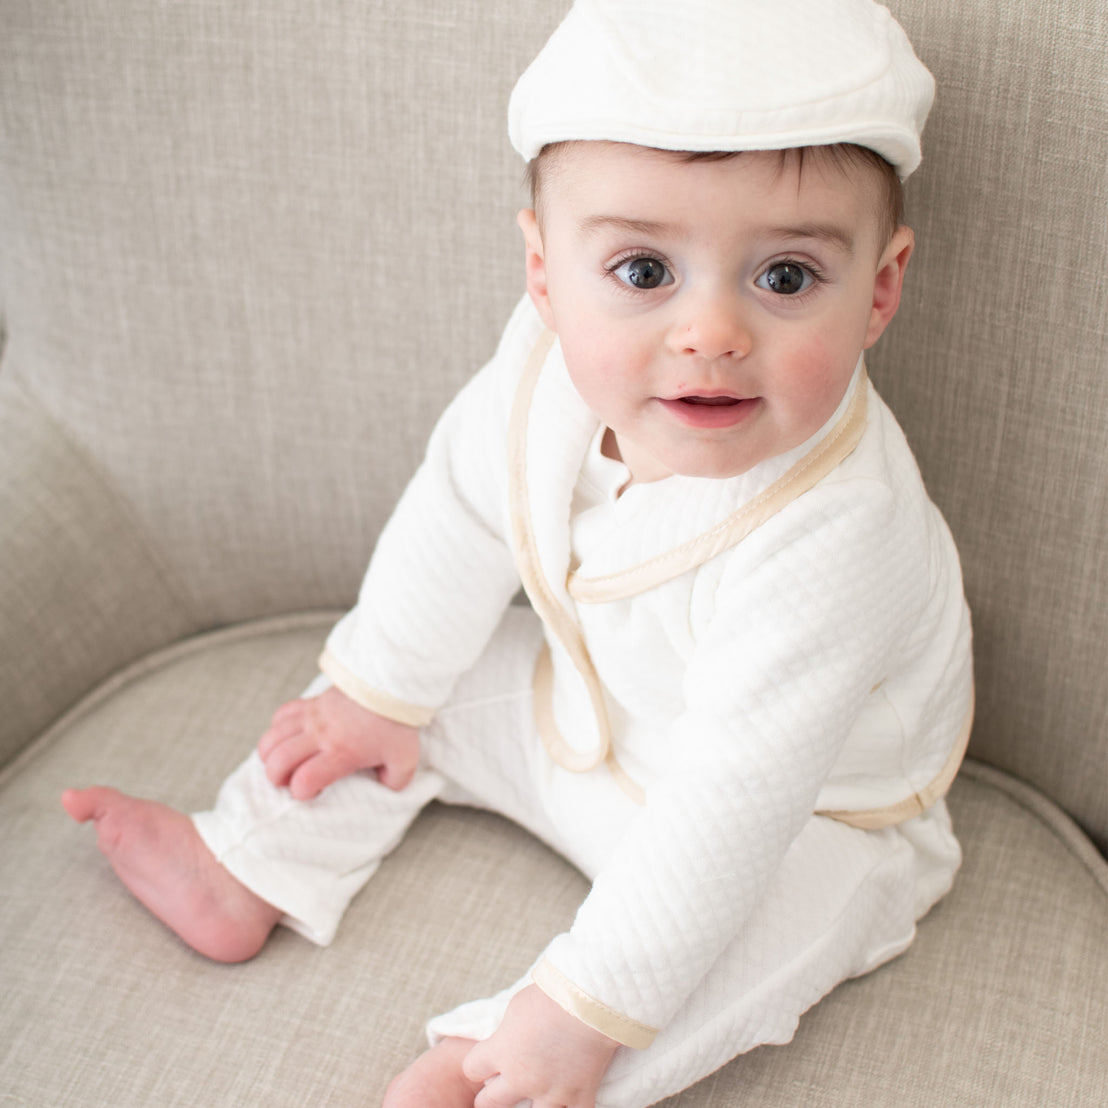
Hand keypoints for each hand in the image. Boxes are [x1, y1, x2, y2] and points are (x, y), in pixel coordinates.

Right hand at [257, 687, 419, 798]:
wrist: (391, 682)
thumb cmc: (398, 722)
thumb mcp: (405, 759)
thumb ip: (394, 780)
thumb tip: (383, 786)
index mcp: (340, 753)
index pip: (303, 780)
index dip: (301, 793)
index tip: (312, 792)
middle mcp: (320, 735)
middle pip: (278, 761)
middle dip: (276, 778)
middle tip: (288, 782)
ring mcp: (312, 716)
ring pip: (272, 738)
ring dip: (270, 756)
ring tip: (281, 763)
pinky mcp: (312, 701)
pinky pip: (281, 714)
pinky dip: (277, 729)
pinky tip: (288, 737)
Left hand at [462, 984, 618, 1107]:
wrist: (590, 1001)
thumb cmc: (552, 995)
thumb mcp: (517, 1006)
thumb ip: (508, 1031)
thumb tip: (506, 1040)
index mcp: (502, 1051)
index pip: (472, 1068)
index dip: (479, 1064)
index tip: (486, 1061)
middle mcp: (521, 1078)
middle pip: (489, 1103)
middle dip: (491, 1096)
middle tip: (499, 1090)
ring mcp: (551, 1092)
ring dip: (529, 1107)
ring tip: (533, 1097)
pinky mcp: (579, 1096)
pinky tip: (567, 1104)